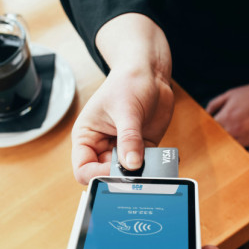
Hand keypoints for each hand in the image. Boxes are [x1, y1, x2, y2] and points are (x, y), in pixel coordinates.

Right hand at [71, 13, 173, 184]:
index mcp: (87, 137)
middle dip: (122, 176)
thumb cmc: (128, 82)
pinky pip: (147, 166)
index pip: (83, 169)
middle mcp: (102, 146)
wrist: (150, 72)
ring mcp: (123, 148)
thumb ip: (129, 139)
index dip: (97, 175)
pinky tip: (164, 160)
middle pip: (107, 175)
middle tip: (138, 170)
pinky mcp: (142, 148)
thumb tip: (132, 166)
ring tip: (152, 163)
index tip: (116, 171)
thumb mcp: (126, 110)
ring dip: (141, 172)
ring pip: (128, 174)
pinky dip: (156, 166)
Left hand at [206, 68, 248, 157]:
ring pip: (233, 150)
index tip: (204, 138)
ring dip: (229, 150)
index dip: (206, 134)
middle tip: (212, 148)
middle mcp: (236, 129)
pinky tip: (241, 160)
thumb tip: (205, 115)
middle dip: (216, 144)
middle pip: (219, 143)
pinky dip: (246, 160)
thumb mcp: (231, 93)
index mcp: (227, 116)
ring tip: (225, 155)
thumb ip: (215, 104)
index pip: (209, 131)